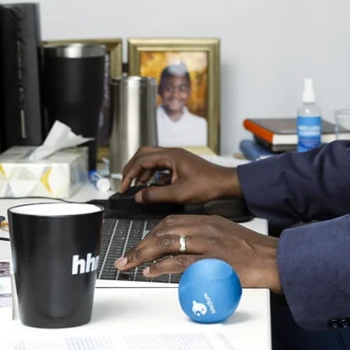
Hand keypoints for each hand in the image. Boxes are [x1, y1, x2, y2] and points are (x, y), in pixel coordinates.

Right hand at [118, 145, 241, 204]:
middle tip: (125, 183)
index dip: (129, 174)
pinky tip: (152, 187)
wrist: (225, 184)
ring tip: (138, 187)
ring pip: (151, 160)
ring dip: (142, 172)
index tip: (124, 187)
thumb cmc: (207, 185)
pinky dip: (152, 175)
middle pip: (143, 155)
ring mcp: (176, 158)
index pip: (141, 160)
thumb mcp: (178, 194)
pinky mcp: (179, 164)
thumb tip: (138, 196)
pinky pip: (160, 166)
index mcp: (170, 156)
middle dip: (132, 168)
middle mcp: (172, 153)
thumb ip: (155, 195)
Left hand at [119, 213, 281, 292]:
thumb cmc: (252, 252)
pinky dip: (161, 266)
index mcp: (207, 221)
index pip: (169, 223)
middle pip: (163, 231)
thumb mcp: (224, 236)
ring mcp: (209, 243)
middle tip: (123, 259)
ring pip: (167, 243)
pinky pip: (180, 261)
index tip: (137, 247)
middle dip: (139, 245)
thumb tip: (179, 252)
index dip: (149, 235)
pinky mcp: (213, 260)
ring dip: (142, 254)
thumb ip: (202, 240)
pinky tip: (150, 271)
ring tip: (128, 265)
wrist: (275, 260)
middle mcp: (205, 228)